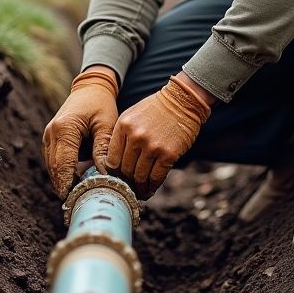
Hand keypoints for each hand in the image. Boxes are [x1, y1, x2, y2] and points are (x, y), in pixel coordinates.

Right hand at [42, 66, 118, 197]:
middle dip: (64, 186)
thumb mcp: (106, 124)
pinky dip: (63, 172)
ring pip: (52, 166)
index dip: (67, 184)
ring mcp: (48, 136)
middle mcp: (51, 133)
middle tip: (78, 202)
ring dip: (63, 180)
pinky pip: (54, 161)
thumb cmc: (101, 104)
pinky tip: (77, 181)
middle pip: (54, 168)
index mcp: (64, 129)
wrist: (90, 88)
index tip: (74, 199)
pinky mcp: (50, 139)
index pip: (63, 163)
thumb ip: (103, 148)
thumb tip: (104, 174)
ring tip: (79, 195)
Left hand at [106, 74, 211, 199]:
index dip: (113, 173)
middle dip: (126, 182)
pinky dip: (152, 187)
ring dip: (139, 188)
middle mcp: (136, 137)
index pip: (111, 159)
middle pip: (125, 170)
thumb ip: (121, 136)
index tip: (116, 179)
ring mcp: (152, 146)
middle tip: (128, 188)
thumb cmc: (155, 109)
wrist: (182, 100)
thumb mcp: (131, 115)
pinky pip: (156, 177)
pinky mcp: (168, 154)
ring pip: (140, 176)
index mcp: (123, 126)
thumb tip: (113, 163)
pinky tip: (150, 190)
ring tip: (139, 192)